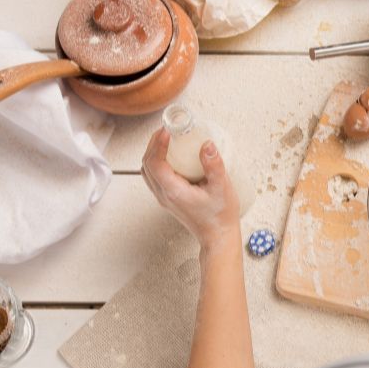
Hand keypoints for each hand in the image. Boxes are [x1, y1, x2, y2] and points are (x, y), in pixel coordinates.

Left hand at [141, 128, 240, 248]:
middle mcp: (164, 195)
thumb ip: (214, 165)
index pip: (154, 163)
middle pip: (147, 164)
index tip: (167, 131)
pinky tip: (172, 157)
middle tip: (166, 130)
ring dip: (153, 153)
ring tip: (166, 140)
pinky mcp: (168, 199)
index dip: (157, 144)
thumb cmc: (220, 217)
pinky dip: (157, 162)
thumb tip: (206, 144)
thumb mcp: (222, 188)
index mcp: (173, 192)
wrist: (218, 237)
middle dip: (153, 144)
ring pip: (148, 171)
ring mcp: (164, 198)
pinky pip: (155, 177)